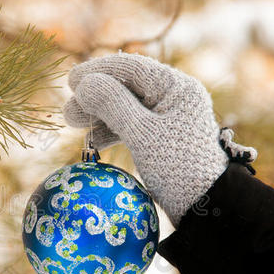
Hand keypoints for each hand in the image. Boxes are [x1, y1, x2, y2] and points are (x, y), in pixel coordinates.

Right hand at [63, 52, 255, 226]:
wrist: (204, 206)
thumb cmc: (177, 167)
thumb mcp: (142, 134)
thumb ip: (113, 105)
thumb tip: (85, 84)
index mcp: (176, 87)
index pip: (133, 68)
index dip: (99, 71)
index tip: (71, 81)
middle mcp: (173, 97)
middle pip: (127, 87)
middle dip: (95, 97)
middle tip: (68, 113)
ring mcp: (168, 117)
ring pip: (126, 107)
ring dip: (99, 114)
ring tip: (72, 123)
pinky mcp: (161, 137)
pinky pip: (132, 125)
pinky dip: (111, 130)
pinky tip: (93, 139)